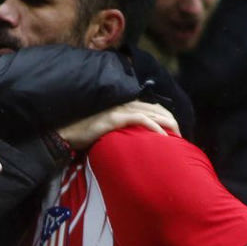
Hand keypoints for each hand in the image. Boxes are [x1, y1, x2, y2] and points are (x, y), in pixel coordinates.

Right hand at [58, 100, 178, 149]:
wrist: (66, 134)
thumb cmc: (84, 134)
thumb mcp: (107, 129)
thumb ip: (121, 129)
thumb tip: (135, 141)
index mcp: (123, 105)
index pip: (152, 107)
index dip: (166, 118)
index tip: (174, 132)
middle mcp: (123, 104)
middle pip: (157, 109)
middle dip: (172, 121)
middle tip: (180, 137)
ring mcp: (119, 110)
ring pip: (152, 112)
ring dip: (168, 124)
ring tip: (177, 136)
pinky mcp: (114, 118)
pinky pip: (141, 120)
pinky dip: (155, 127)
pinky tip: (164, 137)